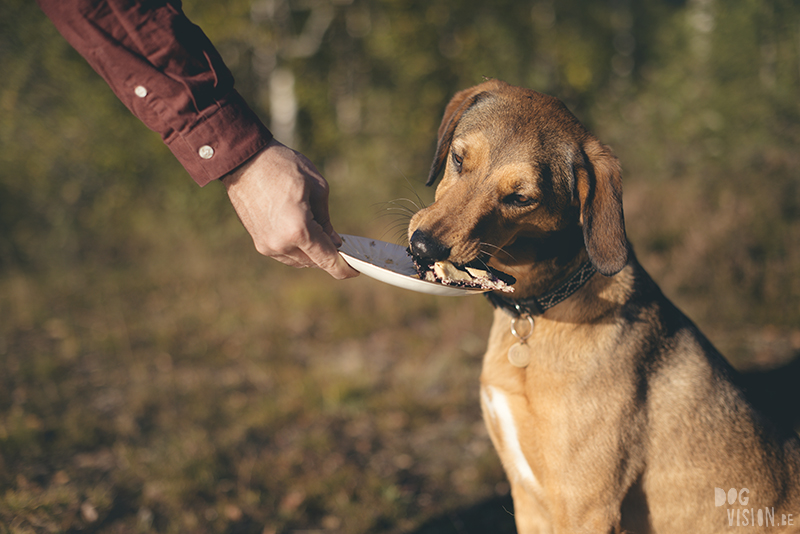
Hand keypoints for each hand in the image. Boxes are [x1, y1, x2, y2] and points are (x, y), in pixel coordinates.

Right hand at [222, 138, 358, 279]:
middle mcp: (282, 244)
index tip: (353, 271)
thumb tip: (333, 241)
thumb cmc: (284, 167)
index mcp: (299, 230)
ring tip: (318, 233)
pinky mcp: (259, 242)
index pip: (327, 259)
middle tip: (338, 243)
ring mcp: (268, 246)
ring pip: (299, 260)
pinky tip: (302, 234)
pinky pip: (285, 254)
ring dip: (311, 252)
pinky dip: (297, 249)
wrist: (245, 161)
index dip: (343, 268)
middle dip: (328, 255)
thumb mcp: (318, 188)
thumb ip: (326, 220)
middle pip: (314, 262)